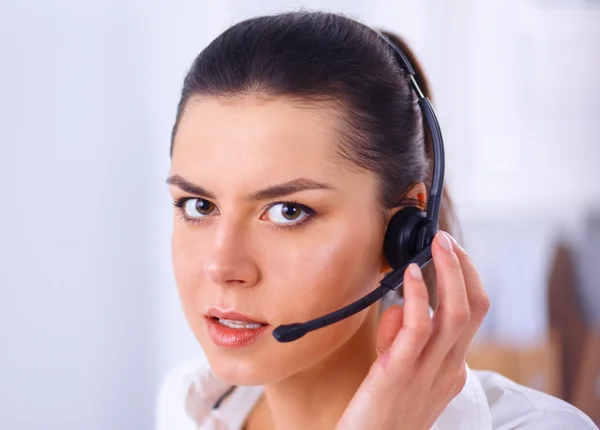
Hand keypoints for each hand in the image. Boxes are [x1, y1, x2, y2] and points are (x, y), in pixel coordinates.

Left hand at [335, 231, 490, 429]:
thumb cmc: (381, 411)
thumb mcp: (403, 373)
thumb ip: (405, 340)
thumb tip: (402, 306)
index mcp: (451, 370)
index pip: (473, 316)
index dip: (467, 279)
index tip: (451, 254)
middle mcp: (447, 370)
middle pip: (473, 309)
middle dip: (464, 268)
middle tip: (446, 240)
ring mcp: (426, 372)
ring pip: (454, 313)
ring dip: (449, 272)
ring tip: (437, 245)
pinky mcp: (397, 373)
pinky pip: (417, 328)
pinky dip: (418, 295)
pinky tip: (411, 275)